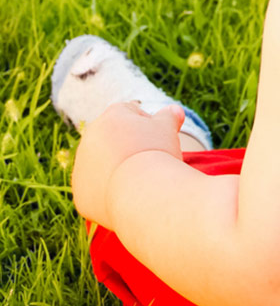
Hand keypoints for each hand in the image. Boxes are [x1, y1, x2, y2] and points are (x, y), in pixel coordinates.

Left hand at [71, 102, 185, 228]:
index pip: (131, 112)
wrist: (140, 191)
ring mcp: (82, 164)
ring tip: (140, 179)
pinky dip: (110, 190)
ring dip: (118, 168)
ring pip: (103, 163)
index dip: (149, 124)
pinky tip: (128, 193)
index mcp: (112, 115)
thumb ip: (169, 116)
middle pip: (113, 138)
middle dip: (130, 145)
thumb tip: (174, 111)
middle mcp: (90, 136)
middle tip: (150, 158)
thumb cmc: (156, 154)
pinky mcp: (80, 191)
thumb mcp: (168, 128)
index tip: (160, 138)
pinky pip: (97, 188)